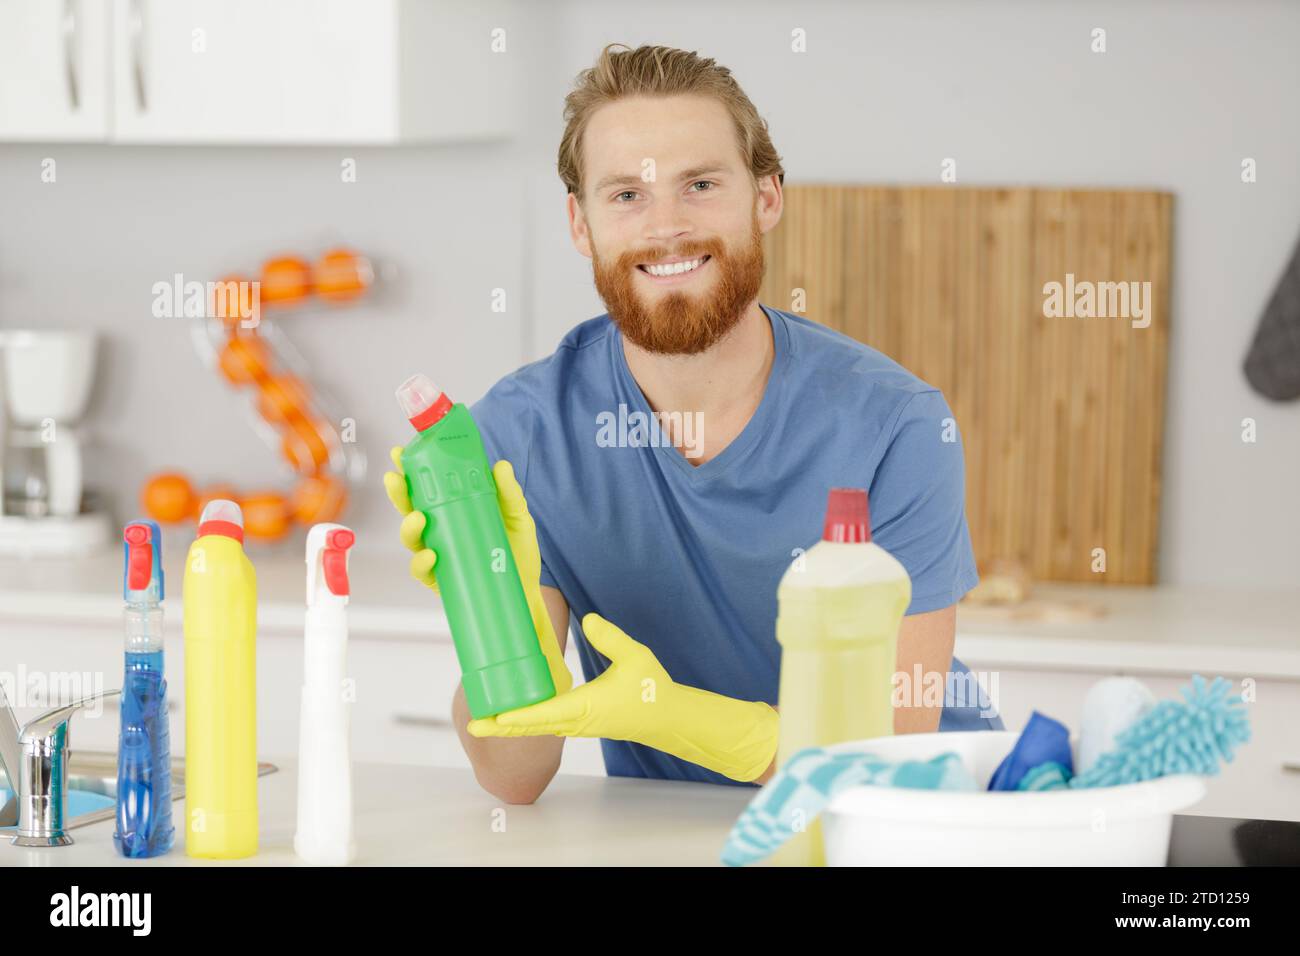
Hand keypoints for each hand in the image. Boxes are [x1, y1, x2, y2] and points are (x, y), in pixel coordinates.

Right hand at [383, 447, 571, 694]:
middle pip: (409, 509)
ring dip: (408, 527)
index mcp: (452, 511)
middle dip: (398, 494)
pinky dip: (422, 562)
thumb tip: (501, 466)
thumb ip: (508, 493)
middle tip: (396, 480)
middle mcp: (440, 531)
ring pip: (411, 539)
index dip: (409, 471)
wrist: (526, 589)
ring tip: (418, 518)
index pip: (425, 488)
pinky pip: (423, 571)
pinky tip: (430, 554)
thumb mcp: (516, 516)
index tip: (400, 454)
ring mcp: (438, 554)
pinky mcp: (442, 579)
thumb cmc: (517, 550)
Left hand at [468, 613, 778, 781]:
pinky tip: (516, 711)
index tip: (491, 718)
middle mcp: (577, 720)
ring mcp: (578, 725)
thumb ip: (610, 638)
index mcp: (586, 707)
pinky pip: (547, 724)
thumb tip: (588, 620)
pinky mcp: (581, 723)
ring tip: (485, 717)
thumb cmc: (652, 689)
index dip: (516, 716)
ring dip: (511, 724)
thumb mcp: (635, 657)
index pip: (543, 713)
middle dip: (501, 727)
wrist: (668, 718)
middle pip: (531, 727)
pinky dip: (528, 721)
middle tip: (472, 724)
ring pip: (538, 728)